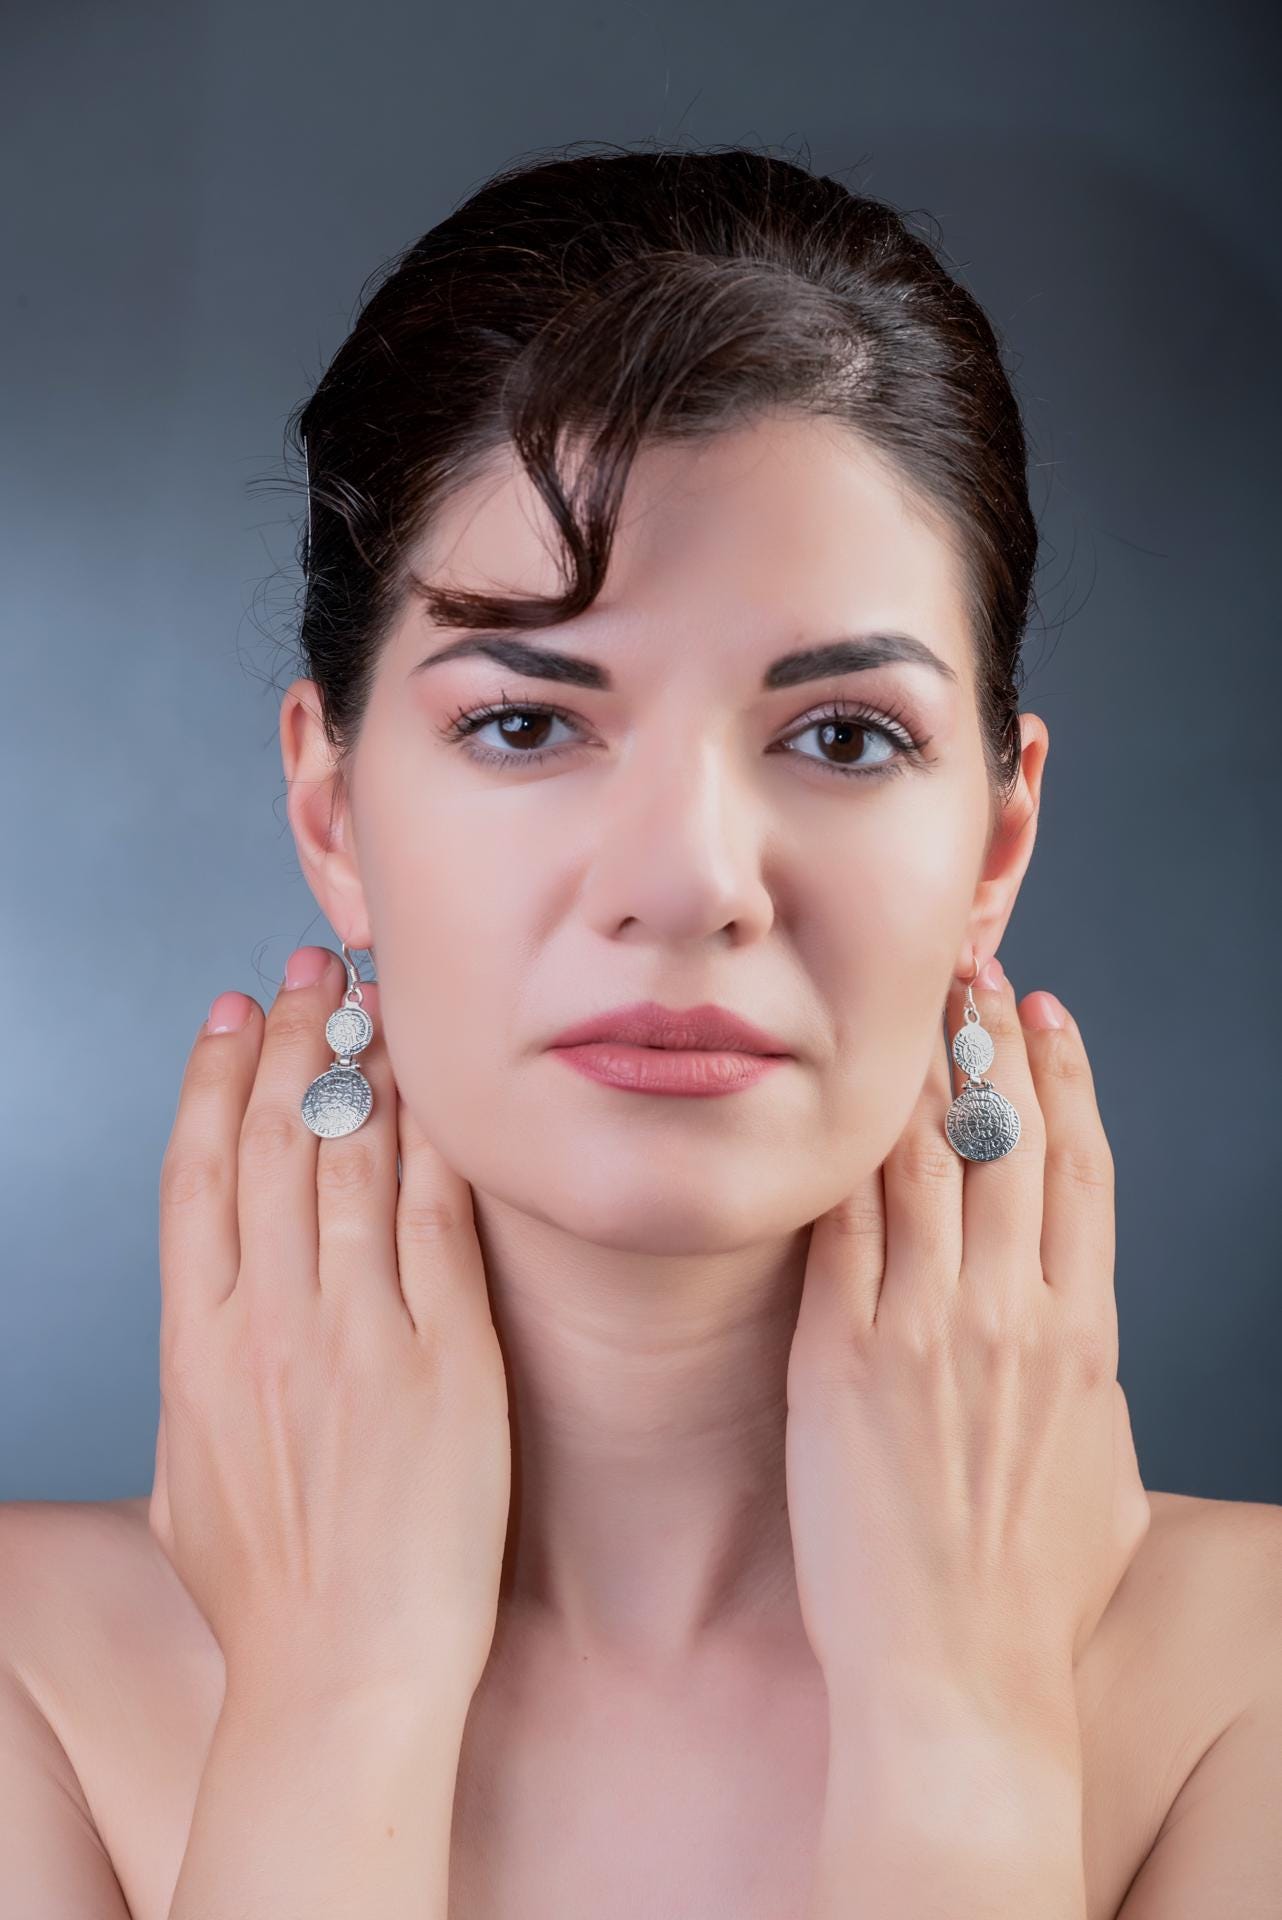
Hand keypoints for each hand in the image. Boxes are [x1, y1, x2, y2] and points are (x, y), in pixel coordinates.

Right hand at [151, 947, 510, 1710]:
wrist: (346, 1675)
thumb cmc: (267, 1593)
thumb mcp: (188, 1472)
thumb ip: (201, 1372)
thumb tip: (215, 1305)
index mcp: (196, 1348)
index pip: (196, 1174)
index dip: (213, 1079)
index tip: (230, 1015)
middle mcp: (269, 1323)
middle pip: (274, 1143)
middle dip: (292, 1039)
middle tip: (310, 972)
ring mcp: (359, 1335)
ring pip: (351, 1161)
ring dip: (362, 1066)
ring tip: (371, 1001)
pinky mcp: (447, 1357)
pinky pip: (436, 1220)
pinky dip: (432, 1142)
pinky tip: (437, 1088)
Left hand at [784, 964, 1149, 1733]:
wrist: (960, 1675)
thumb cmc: (1030, 1593)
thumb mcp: (1098, 1472)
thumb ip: (1085, 1382)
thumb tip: (1075, 1332)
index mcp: (1083, 1336)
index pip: (1082, 1169)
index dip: (1068, 1076)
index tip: (1050, 1013)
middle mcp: (1012, 1313)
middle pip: (1009, 1138)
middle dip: (990, 1037)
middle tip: (969, 969)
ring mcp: (925, 1328)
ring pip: (929, 1160)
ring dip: (917, 1071)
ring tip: (905, 1007)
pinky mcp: (842, 1354)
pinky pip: (843, 1224)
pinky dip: (843, 1153)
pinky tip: (830, 1102)